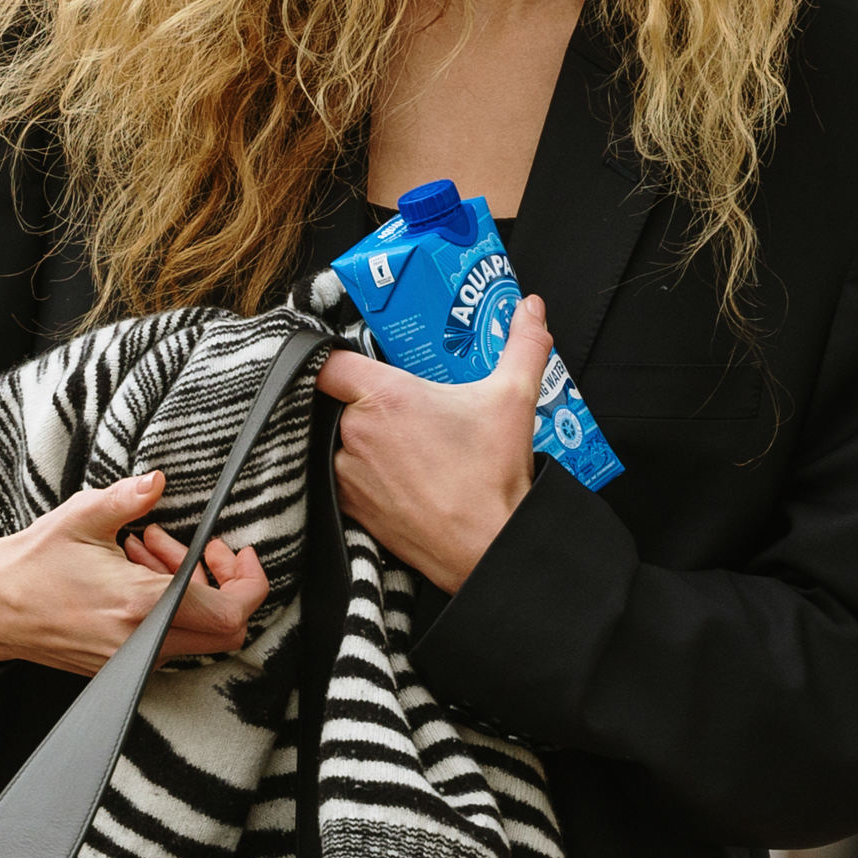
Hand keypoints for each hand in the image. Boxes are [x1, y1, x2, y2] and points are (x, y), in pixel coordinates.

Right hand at [0, 472, 269, 677]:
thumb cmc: (32, 563)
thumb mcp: (82, 516)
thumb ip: (129, 498)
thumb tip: (159, 482)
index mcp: (141, 604)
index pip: (229, 612)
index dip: (248, 582)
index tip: (240, 554)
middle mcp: (142, 642)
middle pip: (224, 630)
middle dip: (221, 583)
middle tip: (198, 547)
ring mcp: (131, 660)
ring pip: (195, 633)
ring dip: (188, 590)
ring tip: (149, 549)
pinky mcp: (120, 667)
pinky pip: (166, 641)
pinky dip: (167, 607)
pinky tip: (136, 573)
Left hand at [315, 294, 551, 592]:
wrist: (486, 548)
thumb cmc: (492, 477)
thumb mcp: (514, 398)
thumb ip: (523, 343)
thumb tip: (531, 308)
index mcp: (384, 398)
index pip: (326, 360)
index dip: (333, 354)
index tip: (353, 356)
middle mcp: (354, 433)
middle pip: (337, 398)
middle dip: (364, 397)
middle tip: (399, 401)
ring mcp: (346, 473)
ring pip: (338, 437)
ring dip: (361, 435)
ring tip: (402, 439)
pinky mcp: (349, 506)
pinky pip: (341, 474)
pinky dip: (362, 469)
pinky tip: (396, 471)